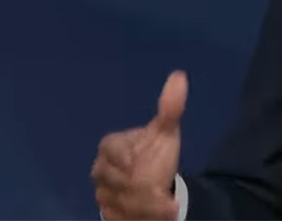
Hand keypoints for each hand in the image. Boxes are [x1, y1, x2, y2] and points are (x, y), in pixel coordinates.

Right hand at [91, 71, 187, 219]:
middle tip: (164, 197)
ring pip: (119, 204)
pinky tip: (156, 218)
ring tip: (167, 210)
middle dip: (142, 191)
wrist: (153, 184)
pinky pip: (119, 218)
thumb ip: (170, 107)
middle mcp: (102, 171)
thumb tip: (180, 75)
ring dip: (144, 210)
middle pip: (116, 182)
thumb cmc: (155, 155)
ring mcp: (104, 193)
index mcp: (111, 147)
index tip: (134, 165)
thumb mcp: (166, 131)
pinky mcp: (109, 213)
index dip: (121, 158)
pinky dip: (138, 219)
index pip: (109, 149)